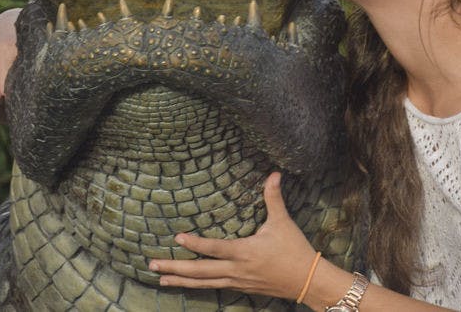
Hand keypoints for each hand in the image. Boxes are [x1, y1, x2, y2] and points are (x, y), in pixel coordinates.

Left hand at [0, 8, 19, 116]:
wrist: (14, 23)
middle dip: (0, 99)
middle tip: (5, 88)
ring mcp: (3, 51)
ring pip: (5, 92)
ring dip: (11, 93)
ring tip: (13, 81)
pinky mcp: (19, 51)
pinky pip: (18, 81)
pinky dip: (20, 85)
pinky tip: (21, 76)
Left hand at [148, 171, 317, 300]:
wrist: (308, 281)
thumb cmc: (295, 250)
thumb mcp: (283, 222)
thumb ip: (274, 197)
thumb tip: (274, 173)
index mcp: (245, 252)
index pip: (214, 249)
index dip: (195, 244)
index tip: (177, 238)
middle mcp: (237, 270)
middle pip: (200, 271)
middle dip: (175, 268)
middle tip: (152, 264)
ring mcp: (237, 281)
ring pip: (203, 283)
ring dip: (180, 281)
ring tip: (160, 279)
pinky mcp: (240, 288)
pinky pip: (212, 287)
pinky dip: (196, 286)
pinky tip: (183, 285)